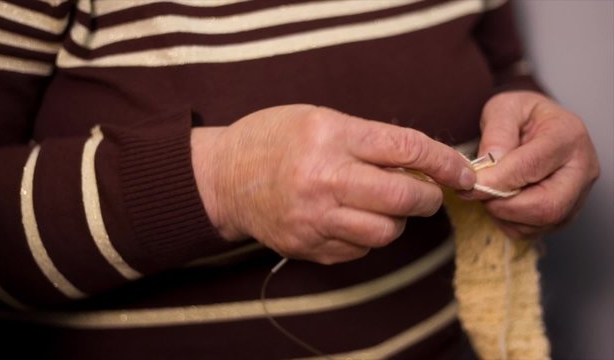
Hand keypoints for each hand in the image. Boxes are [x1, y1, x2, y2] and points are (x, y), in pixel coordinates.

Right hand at [192, 105, 475, 263]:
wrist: (224, 176)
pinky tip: (351, 219)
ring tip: (381, 206)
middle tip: (428, 194)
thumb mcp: (320, 119)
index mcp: (330, 136)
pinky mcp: (307, 246)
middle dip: (429, 198)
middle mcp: (324, 178)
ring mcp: (314, 218)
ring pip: (386, 232)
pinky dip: (366, 235)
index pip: (407, 148)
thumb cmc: (274, 139)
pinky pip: (359, 249)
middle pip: (403, 198)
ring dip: (396, 220)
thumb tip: (422, 165)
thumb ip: (370, 140)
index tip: (463, 172)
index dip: (444, 161)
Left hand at [464, 91, 598, 238]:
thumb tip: (492, 160)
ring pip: (540, 223)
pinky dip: (509, 222)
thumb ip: (497, 132)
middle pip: (547, 206)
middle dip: (503, 205)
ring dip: (504, 214)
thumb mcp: (503, 109)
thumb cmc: (520, 116)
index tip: (469, 185)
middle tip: (476, 193)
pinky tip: (500, 202)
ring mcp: (578, 194)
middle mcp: (582, 168)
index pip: (532, 167)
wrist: (535, 126)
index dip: (497, 181)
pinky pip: (535, 230)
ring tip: (488, 192)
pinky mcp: (566, 212)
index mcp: (568, 135)